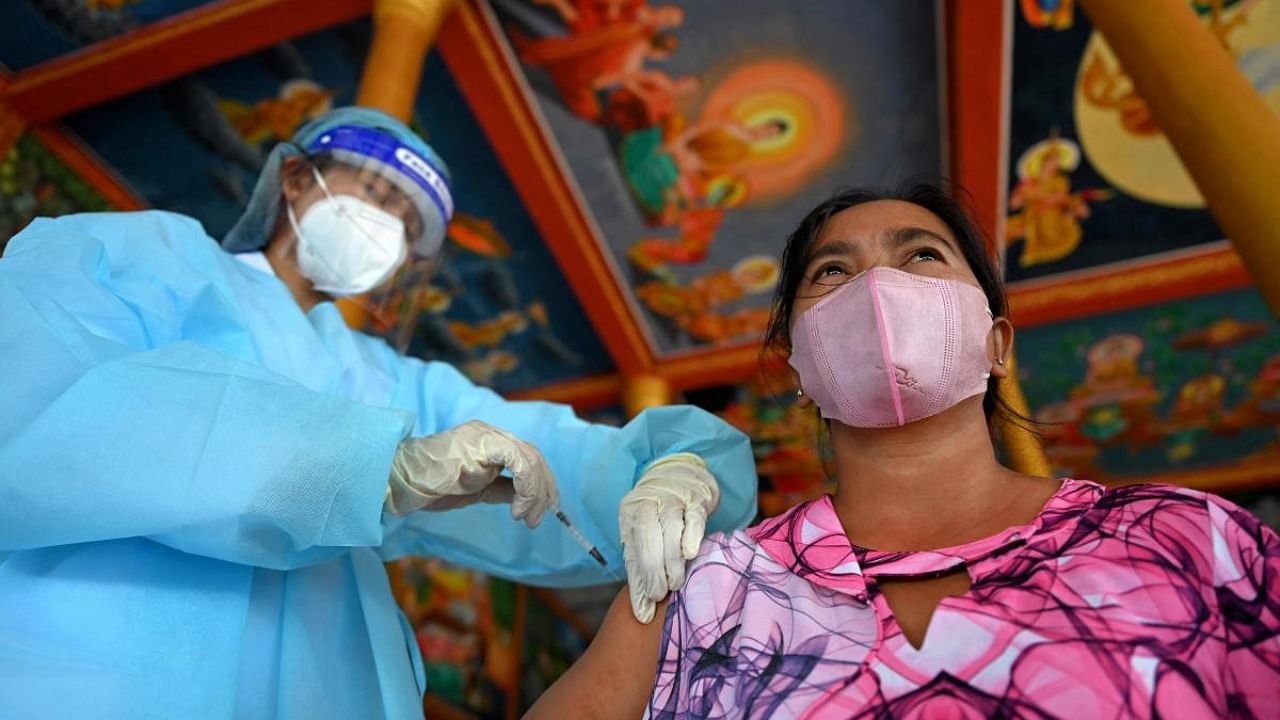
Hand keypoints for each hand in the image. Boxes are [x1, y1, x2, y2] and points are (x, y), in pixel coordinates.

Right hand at [385, 420, 557, 526]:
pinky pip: (519, 460)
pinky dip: (526, 486)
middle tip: (536, 519)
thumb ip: (501, 488)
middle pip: (534, 457)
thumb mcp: (476, 490)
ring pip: (530, 459)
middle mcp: (491, 433)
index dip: (541, 484)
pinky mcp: (483, 443)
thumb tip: (525, 499)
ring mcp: (487, 435)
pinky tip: (515, 508)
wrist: (401, 481)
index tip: (542, 510)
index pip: (527, 457)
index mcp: (490, 442)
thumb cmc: (430, 486)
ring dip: (534, 494)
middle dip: (542, 491)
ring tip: (523, 518)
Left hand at [618, 452, 719, 622]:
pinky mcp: (696, 497)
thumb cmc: (659, 516)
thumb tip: (643, 615)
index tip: (648, 605)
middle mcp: (648, 501)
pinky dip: (692, 535)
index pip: (633, 547)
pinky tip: (691, 553)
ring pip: (670, 526)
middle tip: (662, 594)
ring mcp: (673, 498)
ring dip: (673, 557)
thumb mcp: (643, 539)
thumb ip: (641, 574)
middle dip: (654, 568)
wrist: (680, 474)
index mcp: (631, 512)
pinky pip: (693, 516)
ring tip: (676, 582)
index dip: (640, 578)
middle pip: (648, 534)